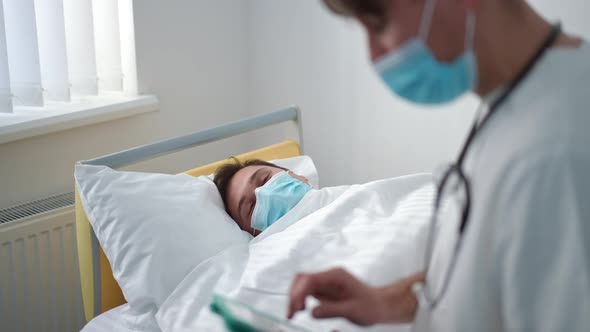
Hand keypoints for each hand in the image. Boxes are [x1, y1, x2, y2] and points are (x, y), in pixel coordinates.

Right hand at [288, 268, 423, 325]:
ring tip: (292, 313)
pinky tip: (299, 310)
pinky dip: (299, 300)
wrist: (379, 305)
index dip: (299, 293)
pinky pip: (306, 291)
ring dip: (294, 297)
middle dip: (294, 295)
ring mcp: (325, 282)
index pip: (310, 279)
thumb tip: (312, 311)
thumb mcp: (353, 310)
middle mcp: (328, 276)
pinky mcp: (324, 290)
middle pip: (302, 280)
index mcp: (336, 276)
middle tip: (291, 313)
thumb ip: (332, 310)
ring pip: (301, 284)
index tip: (297, 308)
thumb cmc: (370, 306)